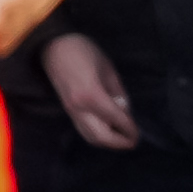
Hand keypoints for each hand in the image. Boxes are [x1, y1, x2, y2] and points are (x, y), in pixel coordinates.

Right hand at [43, 34, 137, 149]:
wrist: (54, 49)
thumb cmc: (84, 52)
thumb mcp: (108, 69)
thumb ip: (118, 93)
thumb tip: (125, 112)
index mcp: (91, 95)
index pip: (114, 119)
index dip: (129, 129)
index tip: (139, 134)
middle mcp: (79, 108)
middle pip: (100, 136)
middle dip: (118, 142)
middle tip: (133, 141)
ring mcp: (71, 112)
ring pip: (90, 137)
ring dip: (108, 142)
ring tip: (122, 138)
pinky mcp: (68, 112)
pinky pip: (84, 130)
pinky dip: (98, 136)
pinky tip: (108, 130)